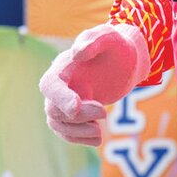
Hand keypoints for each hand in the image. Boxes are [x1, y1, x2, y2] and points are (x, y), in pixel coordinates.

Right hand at [39, 23, 150, 145]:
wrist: (126, 60)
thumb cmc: (116, 46)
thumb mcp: (109, 37)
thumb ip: (93, 41)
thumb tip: (77, 54)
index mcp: (62, 67)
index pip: (50, 86)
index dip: (59, 99)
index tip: (76, 108)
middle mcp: (60, 86)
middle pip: (54, 110)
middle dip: (78, 117)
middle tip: (104, 112)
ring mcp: (65, 101)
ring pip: (57, 124)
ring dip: (77, 132)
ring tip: (100, 134)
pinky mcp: (76, 113)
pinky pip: (68, 132)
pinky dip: (80, 139)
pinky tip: (98, 138)